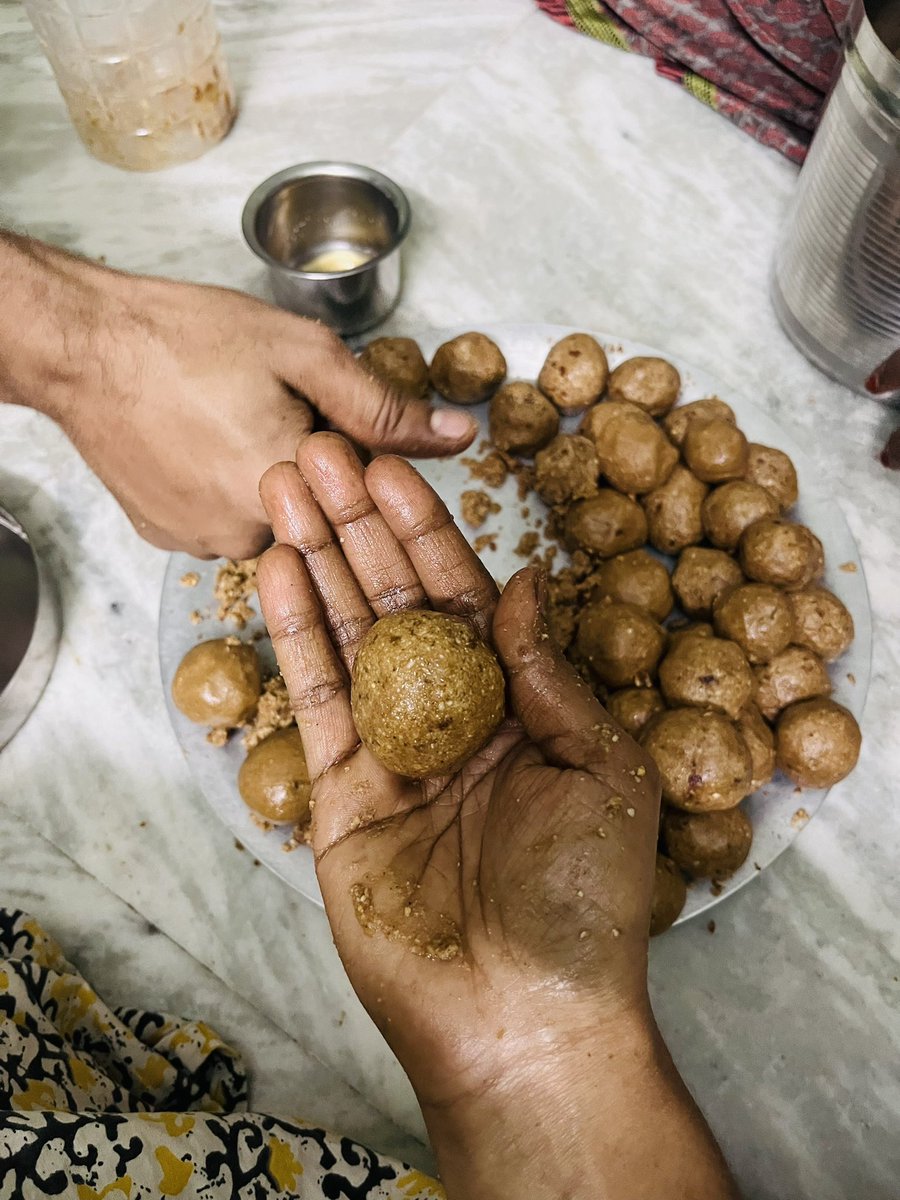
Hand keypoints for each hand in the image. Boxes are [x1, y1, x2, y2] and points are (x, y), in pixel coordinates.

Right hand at [1, 234, 475, 558]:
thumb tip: (458, 437)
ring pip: (276, 523)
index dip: (363, 454)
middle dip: (320, 468)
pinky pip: (226, 525)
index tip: (335, 418)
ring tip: (234, 419)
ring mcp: (205, 545)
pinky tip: (207, 444)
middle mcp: (251, 535)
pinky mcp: (171, 541)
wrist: (79, 346)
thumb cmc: (186, 336)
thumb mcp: (305, 354)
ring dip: (274, 481)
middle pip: (324, 515)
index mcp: (293, 489)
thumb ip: (386, 408)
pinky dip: (230, 492)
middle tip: (273, 406)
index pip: (371, 499)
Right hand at [257, 433, 737, 1199]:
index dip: (429, 531)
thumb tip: (522, 581)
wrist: (524, 1016)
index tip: (394, 466)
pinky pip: (315, 700)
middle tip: (322, 449)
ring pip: (348, 635)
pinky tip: (277, 570)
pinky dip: (295, 634)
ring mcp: (391, 753)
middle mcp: (451, 718)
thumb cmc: (583, 898)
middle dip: (359, 526)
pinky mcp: (340, 796)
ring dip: (317, 559)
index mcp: (519, 707)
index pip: (465, 597)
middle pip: (396, 601)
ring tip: (284, 487)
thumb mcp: (600, 769)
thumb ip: (547, 673)